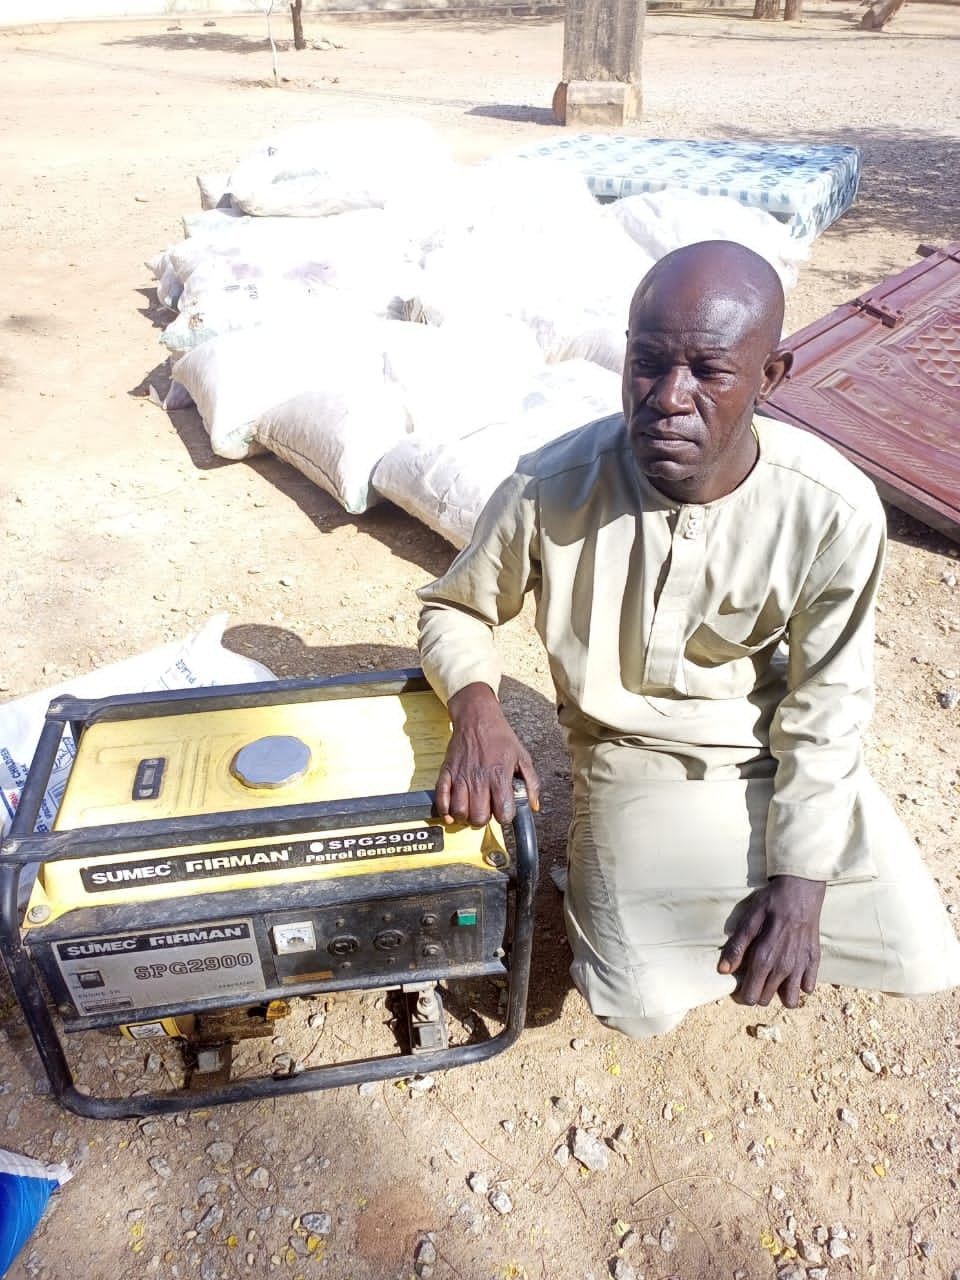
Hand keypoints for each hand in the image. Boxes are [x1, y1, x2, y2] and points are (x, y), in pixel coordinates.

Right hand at [435, 683, 540, 826]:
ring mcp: (461, 776)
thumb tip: (533, 806)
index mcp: (500, 776)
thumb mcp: (522, 757)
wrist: (477, 717)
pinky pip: (441, 799)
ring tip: (471, 809)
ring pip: (459, 812)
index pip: (502, 813)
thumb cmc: (500, 737)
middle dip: (484, 819)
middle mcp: (479, 779)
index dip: (505, 817)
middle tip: (487, 810)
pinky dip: (444, 810)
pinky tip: (452, 811)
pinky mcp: (447, 772)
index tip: (504, 811)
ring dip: (465, 816)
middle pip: (478, 817)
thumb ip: (531, 783)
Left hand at [717, 875, 824, 1007]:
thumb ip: (737, 947)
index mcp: (765, 958)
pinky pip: (808, 988)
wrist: (801, 890)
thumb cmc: (771, 903)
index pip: (751, 995)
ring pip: (791, 1001)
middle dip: (758, 993)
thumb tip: (723, 970)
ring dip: (781, 994)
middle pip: (767, 999)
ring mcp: (801, 966)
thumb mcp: (749, 920)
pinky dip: (800, 984)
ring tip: (774, 979)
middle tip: (755, 977)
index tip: (740, 985)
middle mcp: (784, 967)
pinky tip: (792, 971)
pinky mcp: (814, 961)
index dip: (742, 995)